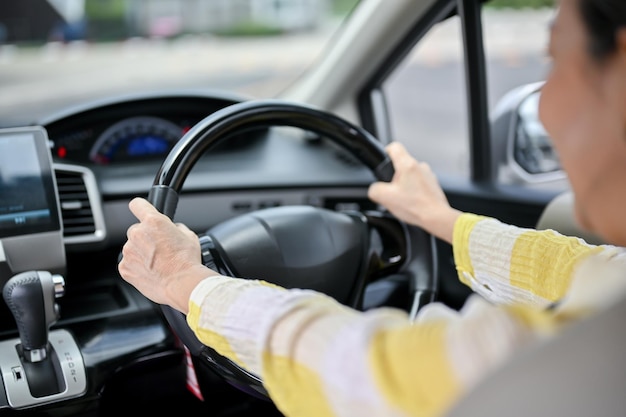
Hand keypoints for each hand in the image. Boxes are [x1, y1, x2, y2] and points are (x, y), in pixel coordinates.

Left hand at [118, 197, 216, 313]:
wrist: (182, 284)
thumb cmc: (187, 262)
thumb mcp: (189, 236)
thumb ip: (175, 228)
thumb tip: (173, 229)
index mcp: (154, 222)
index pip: (137, 204)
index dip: (141, 208)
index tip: (141, 211)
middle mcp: (138, 233)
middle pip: (136, 229)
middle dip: (145, 237)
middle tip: (159, 248)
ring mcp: (129, 251)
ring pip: (132, 247)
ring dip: (141, 253)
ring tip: (157, 263)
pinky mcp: (125, 267)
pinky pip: (128, 263)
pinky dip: (137, 267)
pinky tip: (151, 272)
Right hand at [368, 142, 461, 242]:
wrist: (435, 217)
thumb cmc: (416, 207)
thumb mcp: (385, 198)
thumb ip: (374, 189)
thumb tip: (374, 189)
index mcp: (408, 165)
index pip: (394, 147)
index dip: (385, 152)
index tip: (383, 162)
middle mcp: (420, 166)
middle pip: (401, 163)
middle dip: (394, 176)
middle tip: (392, 191)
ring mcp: (428, 175)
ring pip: (410, 174)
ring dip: (405, 184)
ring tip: (404, 199)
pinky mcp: (433, 185)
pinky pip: (419, 183)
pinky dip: (414, 191)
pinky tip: (412, 203)